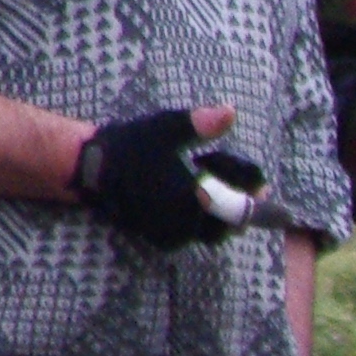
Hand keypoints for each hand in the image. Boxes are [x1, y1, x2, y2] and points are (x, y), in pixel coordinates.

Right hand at [70, 104, 238, 249]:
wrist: (91, 169)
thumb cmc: (130, 145)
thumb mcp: (166, 128)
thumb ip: (200, 123)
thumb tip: (230, 112)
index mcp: (192, 199)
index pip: (242, 203)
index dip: (254, 190)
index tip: (263, 184)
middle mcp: (185, 225)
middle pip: (233, 219)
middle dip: (236, 197)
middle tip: (231, 181)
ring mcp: (175, 237)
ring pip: (217, 228)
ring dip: (220, 208)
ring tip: (204, 183)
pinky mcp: (165, 243)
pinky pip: (197, 233)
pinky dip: (201, 217)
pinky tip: (189, 195)